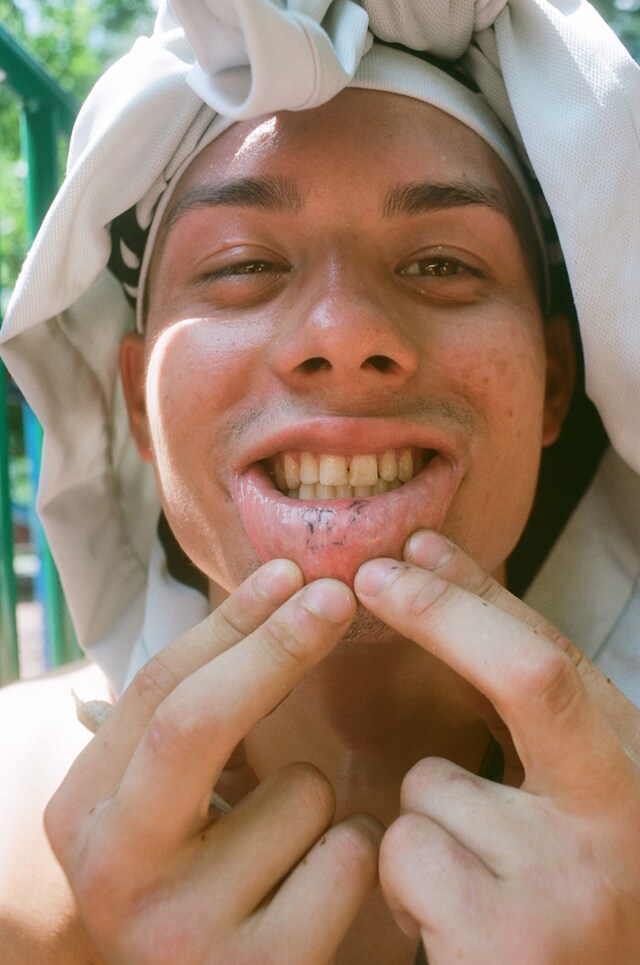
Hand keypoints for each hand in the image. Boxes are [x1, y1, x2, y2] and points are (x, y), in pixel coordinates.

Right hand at [45, 560, 381, 964]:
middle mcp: (114, 872)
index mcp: (84, 810)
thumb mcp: (167, 799)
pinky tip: (320, 889)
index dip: (231, 622)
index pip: (157, 688)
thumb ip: (195, 718)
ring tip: (289, 847)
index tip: (290, 571)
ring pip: (301, 792)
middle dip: (276, 646)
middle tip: (335, 594)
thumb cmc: (199, 874)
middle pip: (195, 721)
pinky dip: (353, 850)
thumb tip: (279, 590)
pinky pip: (347, 856)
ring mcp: (182, 930)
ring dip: (321, 797)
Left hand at [355, 532, 639, 963]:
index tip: (415, 548)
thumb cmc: (565, 898)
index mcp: (634, 778)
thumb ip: (520, 711)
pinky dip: (403, 883)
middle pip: (530, 674)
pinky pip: (402, 855)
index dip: (480, 594)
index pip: (558, 657)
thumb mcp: (567, 801)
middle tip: (370, 575)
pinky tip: (449, 929)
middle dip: (442, 611)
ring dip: (423, 823)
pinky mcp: (506, 945)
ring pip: (428, 788)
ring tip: (469, 885)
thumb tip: (439, 581)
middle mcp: (623, 824)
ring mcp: (569, 887)